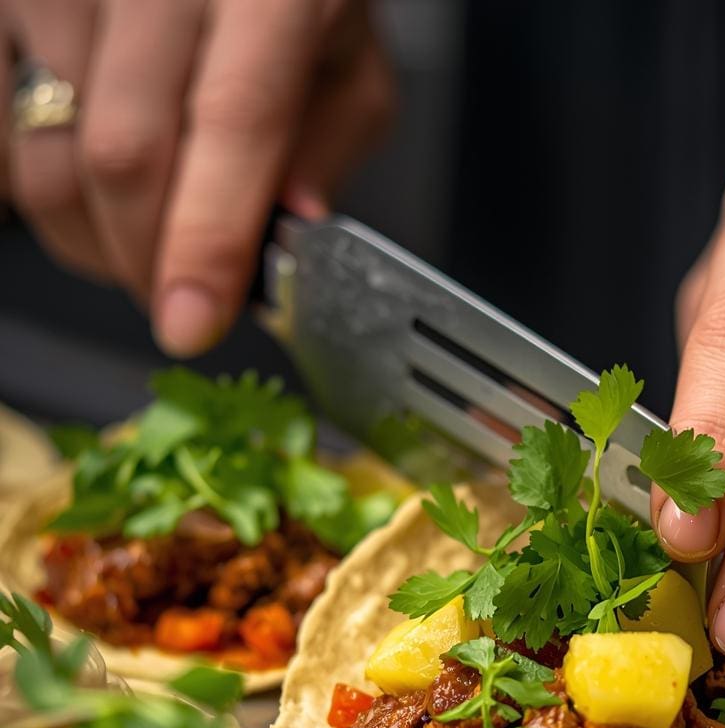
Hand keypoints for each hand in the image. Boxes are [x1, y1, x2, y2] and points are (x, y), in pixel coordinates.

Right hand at [0, 0, 392, 355]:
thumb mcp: (348, 64)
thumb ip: (327, 149)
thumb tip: (283, 238)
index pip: (232, 125)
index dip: (207, 241)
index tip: (192, 324)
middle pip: (124, 154)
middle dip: (146, 262)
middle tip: (177, 302)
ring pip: (48, 153)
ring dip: (93, 239)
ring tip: (141, 245)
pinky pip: (0, 131)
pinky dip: (41, 191)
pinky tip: (89, 193)